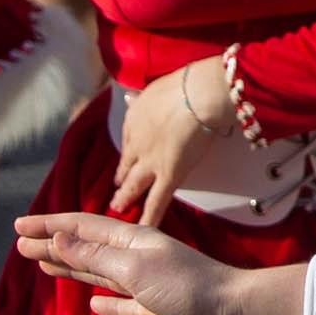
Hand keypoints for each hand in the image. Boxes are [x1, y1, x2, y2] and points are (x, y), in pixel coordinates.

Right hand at [13, 207, 299, 314]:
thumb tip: (59, 238)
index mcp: (132, 242)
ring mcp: (147, 286)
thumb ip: (96, 256)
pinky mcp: (157, 312)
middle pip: (86, 249)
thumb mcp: (135, 268)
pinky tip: (93, 304)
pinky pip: (123, 306)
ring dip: (71, 269)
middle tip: (21, 245)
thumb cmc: (190, 287)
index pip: (81, 228)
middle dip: (54, 246)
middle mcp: (137, 259)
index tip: (19, 226)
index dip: (49, 227)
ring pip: (99, 275)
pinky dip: (105, 304)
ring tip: (44, 266)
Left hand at [108, 58, 228, 226]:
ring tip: (119, 209)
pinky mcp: (169, 175)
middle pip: (126, 166)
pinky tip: (142, 230)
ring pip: (134, 186)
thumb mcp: (154, 87)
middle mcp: (137, 143)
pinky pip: (156, 203)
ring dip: (125, 199)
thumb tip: (128, 97)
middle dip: (121, 180)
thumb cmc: (185, 85)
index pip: (128, 141)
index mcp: (134, 119)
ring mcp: (151, 162)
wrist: (198, 94)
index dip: (127, 155)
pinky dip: (149, 219)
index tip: (126, 162)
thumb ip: (140, 98)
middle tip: (117, 190)